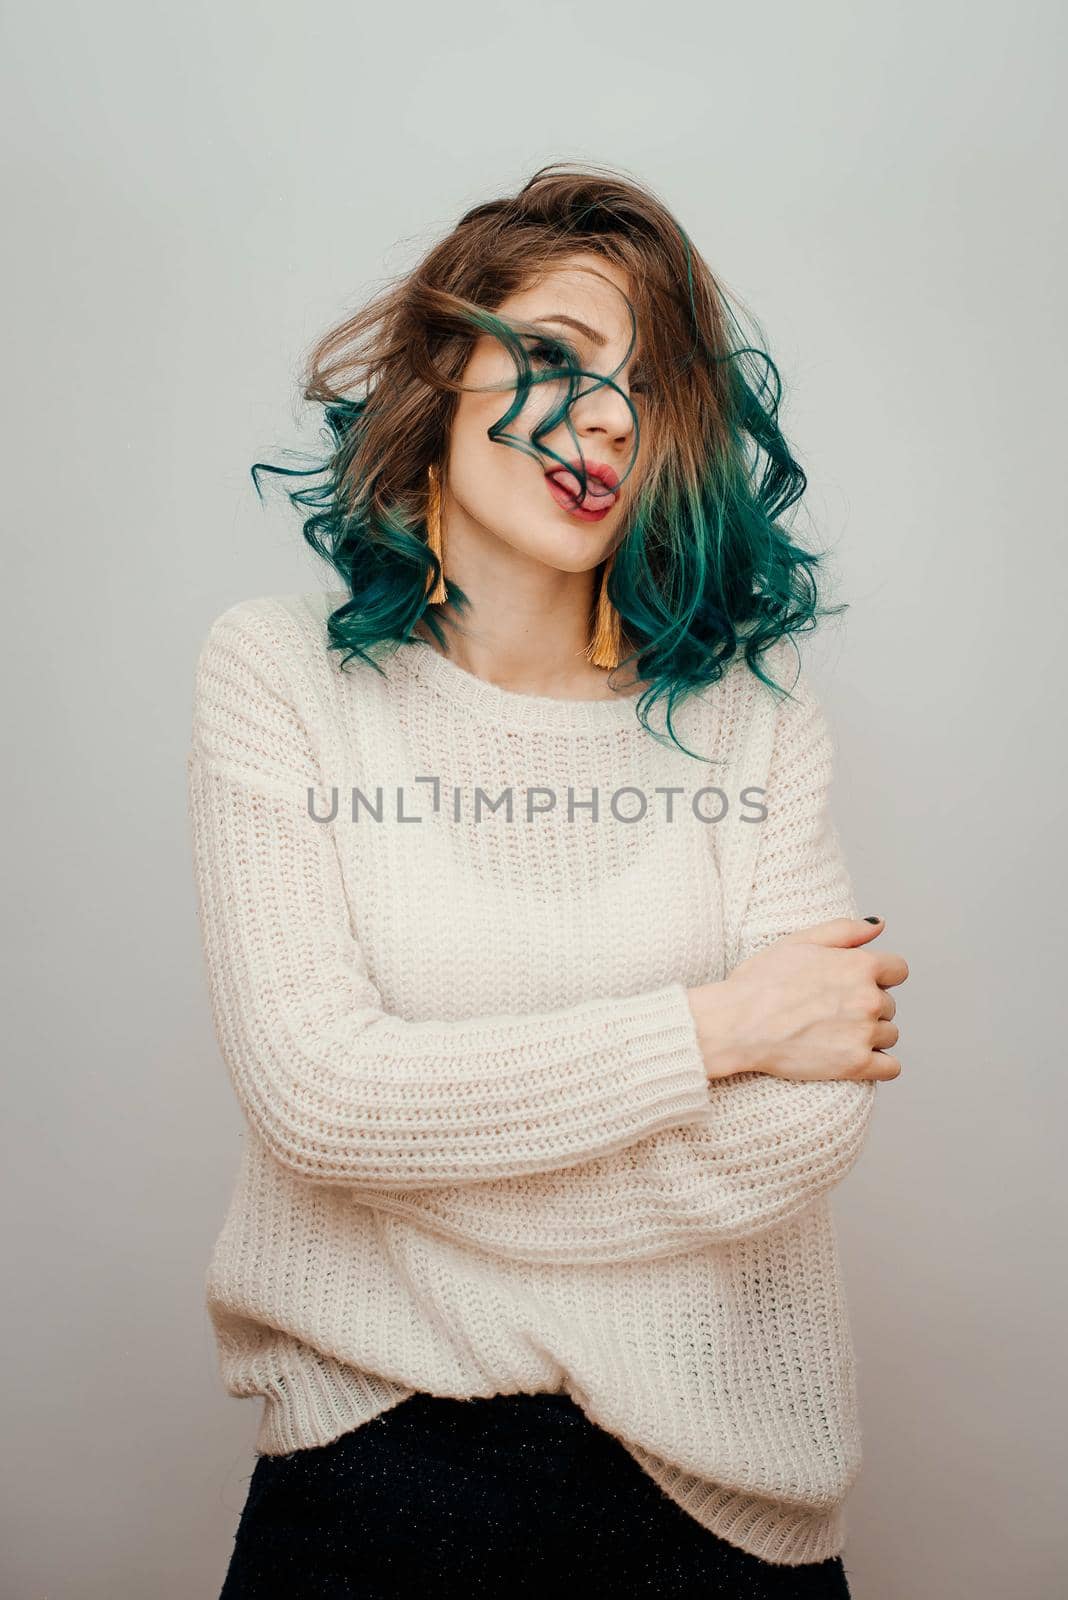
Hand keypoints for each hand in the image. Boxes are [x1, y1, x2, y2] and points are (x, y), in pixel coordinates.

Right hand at [688, 917, 907, 1083]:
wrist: (738, 1023)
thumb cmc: (761, 981)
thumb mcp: (800, 941)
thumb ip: (845, 930)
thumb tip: (879, 924)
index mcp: (859, 965)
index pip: (898, 970)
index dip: (878, 976)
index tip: (854, 984)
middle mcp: (868, 998)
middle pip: (889, 1004)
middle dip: (867, 1006)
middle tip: (831, 1010)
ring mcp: (864, 1033)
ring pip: (889, 1034)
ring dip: (870, 1035)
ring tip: (835, 1033)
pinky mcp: (856, 1065)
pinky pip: (891, 1067)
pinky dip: (878, 1064)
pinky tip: (853, 1057)